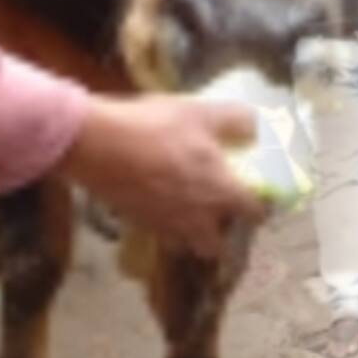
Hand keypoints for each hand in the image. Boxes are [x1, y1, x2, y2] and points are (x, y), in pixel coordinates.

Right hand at [58, 93, 265, 258]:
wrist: (97, 145)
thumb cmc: (155, 128)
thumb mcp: (200, 112)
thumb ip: (236, 120)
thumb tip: (254, 128)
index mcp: (220, 193)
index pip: (255, 213)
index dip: (260, 205)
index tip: (257, 193)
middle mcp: (196, 219)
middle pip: (217, 245)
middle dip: (222, 233)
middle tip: (219, 208)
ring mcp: (164, 226)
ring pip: (187, 244)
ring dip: (192, 232)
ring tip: (189, 207)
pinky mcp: (138, 223)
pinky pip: (161, 233)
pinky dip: (165, 224)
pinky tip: (159, 199)